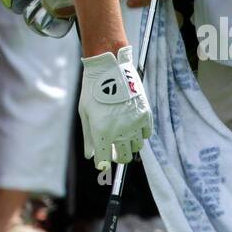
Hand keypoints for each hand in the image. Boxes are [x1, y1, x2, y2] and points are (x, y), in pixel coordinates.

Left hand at [78, 45, 152, 170]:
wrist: (109, 67)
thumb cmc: (92, 90)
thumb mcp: (85, 113)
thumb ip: (88, 137)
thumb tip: (90, 156)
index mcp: (102, 131)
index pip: (104, 161)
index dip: (102, 164)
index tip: (101, 162)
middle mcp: (121, 131)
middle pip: (123, 158)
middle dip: (117, 156)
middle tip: (112, 149)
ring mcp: (135, 123)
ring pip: (136, 148)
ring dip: (129, 145)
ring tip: (122, 135)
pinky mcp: (145, 114)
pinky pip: (146, 134)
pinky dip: (140, 135)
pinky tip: (132, 127)